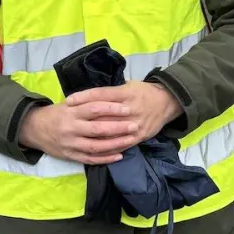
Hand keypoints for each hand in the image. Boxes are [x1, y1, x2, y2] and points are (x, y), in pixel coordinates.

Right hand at [18, 100, 139, 164]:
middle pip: (98, 129)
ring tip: (131, 140)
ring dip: (115, 144)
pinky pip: (90, 159)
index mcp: (71, 112)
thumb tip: (112, 96)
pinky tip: (119, 155)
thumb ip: (87, 101)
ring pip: (96, 146)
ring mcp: (71, 144)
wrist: (34, 129)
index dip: (111, 109)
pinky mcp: (70, 156)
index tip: (127, 109)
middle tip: (134, 125)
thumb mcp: (69, 103)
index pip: (94, 108)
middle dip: (118, 128)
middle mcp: (71, 128)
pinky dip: (105, 159)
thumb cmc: (57, 113)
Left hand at [66, 81, 181, 140]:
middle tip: (66, 120)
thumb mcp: (128, 85)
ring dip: (92, 135)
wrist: (166, 102)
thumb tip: (89, 97)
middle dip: (84, 118)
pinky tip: (94, 148)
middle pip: (103, 114)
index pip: (101, 95)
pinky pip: (121, 143)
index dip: (84, 97)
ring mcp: (134, 123)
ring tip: (76, 136)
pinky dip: (108, 147)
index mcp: (125, 93)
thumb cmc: (142, 91)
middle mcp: (129, 108)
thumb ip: (110, 93)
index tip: (69, 101)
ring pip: (110, 131)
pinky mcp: (139, 135)